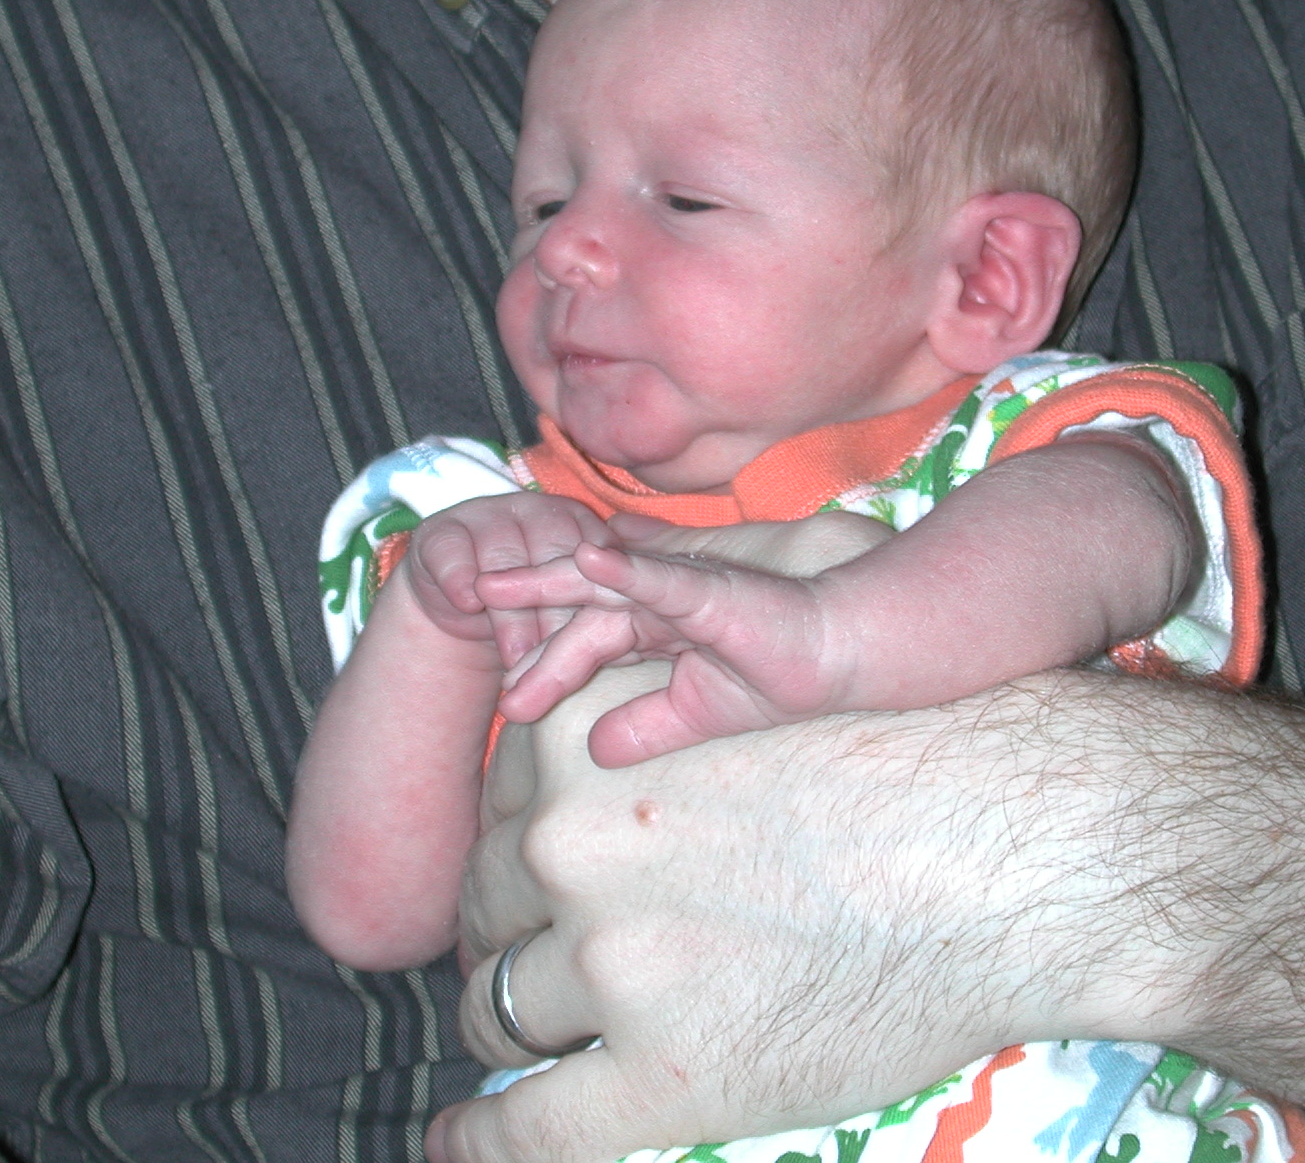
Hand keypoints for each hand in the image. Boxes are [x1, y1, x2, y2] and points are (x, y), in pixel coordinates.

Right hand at [405, 493, 614, 666]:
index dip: (597, 596)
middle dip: (556, 611)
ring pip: (503, 555)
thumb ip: (589, 618)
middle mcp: (536, 511)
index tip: (601, 638)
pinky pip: (452, 549)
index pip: (597, 553)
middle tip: (564, 660)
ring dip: (510, 609)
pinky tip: (468, 603)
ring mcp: (486, 515)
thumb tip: (613, 650)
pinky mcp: (441, 530)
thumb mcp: (565, 616)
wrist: (464, 611)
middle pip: (552, 551)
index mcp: (579, 523)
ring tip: (516, 656)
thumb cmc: (532, 615)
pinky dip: (459, 576)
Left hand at [429, 665, 1162, 1162]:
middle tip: (545, 953)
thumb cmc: (916, 744)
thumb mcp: (759, 655)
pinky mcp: (666, 1078)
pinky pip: (526, 1132)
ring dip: (506, 1021)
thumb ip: (647, 669)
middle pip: (489, 901)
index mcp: (591, 742)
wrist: (1022, 847)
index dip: (522, 839)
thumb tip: (574, 607)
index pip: (501, 801)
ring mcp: (616, 964)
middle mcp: (579, 845)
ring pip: (497, 1009)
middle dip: (510, 927)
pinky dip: (478, 1143)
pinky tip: (458, 1145)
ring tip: (521, 1041)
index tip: (536, 871)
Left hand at [486, 512, 894, 762]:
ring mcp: (684, 585)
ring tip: (494, 582)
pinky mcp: (712, 587)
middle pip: (577, 598)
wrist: (839, 657)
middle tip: (465, 608)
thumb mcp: (693, 713)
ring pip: (602, 581)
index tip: (503, 700)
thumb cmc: (776, 675)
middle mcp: (659, 595)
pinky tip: (586, 556)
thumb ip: (643, 725)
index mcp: (653, 623)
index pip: (584, 635)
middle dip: (522, 605)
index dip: (543, 661)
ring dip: (547, 579)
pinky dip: (624, 565)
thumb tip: (592, 749)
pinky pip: (660, 575)